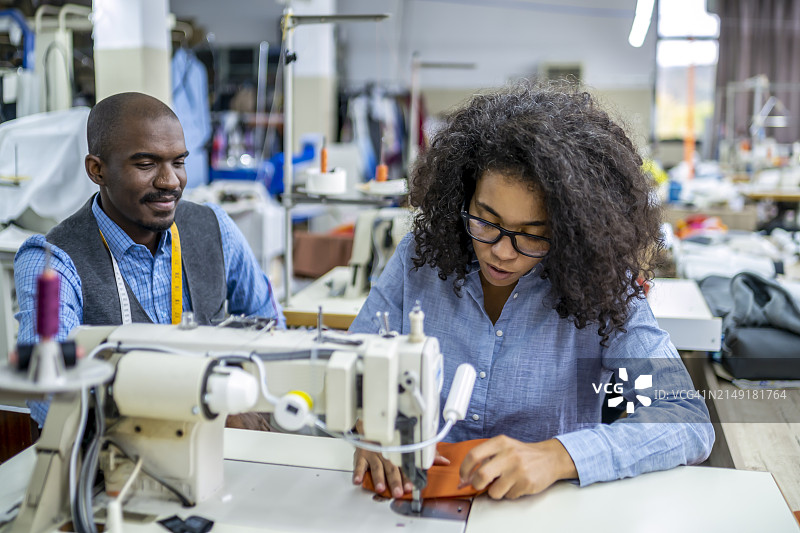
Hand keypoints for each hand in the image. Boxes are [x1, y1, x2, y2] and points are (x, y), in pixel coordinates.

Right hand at [352, 448, 449, 497]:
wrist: (371, 425)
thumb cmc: (392, 439)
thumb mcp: (410, 445)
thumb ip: (427, 454)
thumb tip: (444, 461)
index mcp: (399, 454)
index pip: (405, 466)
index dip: (408, 476)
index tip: (411, 486)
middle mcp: (387, 454)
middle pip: (392, 469)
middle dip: (395, 480)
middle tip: (398, 491)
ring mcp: (374, 454)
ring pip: (376, 467)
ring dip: (378, 477)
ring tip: (380, 487)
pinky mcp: (362, 454)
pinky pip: (358, 463)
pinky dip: (358, 472)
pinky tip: (358, 480)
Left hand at [458, 436, 576, 498]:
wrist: (550, 458)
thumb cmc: (523, 454)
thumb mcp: (504, 447)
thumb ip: (485, 458)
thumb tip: (465, 478)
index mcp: (500, 442)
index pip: (474, 455)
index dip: (464, 469)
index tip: (463, 477)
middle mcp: (509, 454)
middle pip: (481, 475)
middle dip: (477, 484)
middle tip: (479, 485)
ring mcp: (518, 469)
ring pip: (494, 491)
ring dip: (495, 491)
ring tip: (504, 483)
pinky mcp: (526, 483)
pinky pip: (508, 495)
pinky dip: (509, 493)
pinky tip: (516, 484)